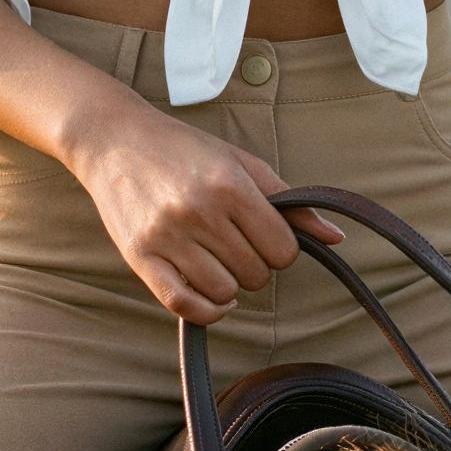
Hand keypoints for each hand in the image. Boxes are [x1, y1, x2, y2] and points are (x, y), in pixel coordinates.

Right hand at [71, 102, 346, 323]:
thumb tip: (336, 237)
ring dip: (229, 285)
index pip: (283, 249)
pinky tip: (213, 296)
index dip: (280, 248)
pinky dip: (207, 311)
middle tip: (233, 241)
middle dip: (254, 263)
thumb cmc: (184, 149)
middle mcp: (199, 211)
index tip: (263, 235)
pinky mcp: (140, 257)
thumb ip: (289, 202)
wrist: (114, 139)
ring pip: (224, 292)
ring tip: (217, 259)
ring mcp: (167, 236)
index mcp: (230, 185)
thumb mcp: (240, 163)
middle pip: (256, 273)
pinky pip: (184, 305)